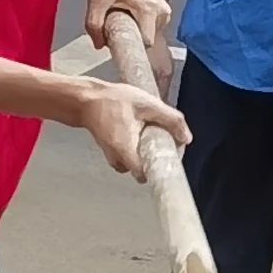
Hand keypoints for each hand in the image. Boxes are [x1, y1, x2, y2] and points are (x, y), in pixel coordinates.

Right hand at [74, 78, 191, 180]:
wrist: (85, 98)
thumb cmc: (113, 100)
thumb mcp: (149, 104)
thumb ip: (171, 120)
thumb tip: (186, 138)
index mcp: (125, 149)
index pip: (144, 174)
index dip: (159, 169)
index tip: (167, 157)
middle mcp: (116, 157)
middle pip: (141, 171)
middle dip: (154, 159)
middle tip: (161, 141)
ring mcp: (111, 155)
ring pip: (134, 164)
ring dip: (144, 154)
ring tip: (149, 135)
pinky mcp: (109, 150)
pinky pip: (127, 157)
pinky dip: (135, 149)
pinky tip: (138, 132)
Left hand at [82, 0, 170, 60]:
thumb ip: (93, 25)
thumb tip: (99, 46)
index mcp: (148, 10)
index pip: (145, 43)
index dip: (130, 46)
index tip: (117, 43)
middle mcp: (162, 12)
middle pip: (145, 39)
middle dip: (129, 37)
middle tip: (114, 23)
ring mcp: (165, 11)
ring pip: (148, 34)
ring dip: (133, 30)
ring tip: (121, 14)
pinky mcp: (163, 10)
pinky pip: (150, 27)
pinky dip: (138, 24)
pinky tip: (128, 12)